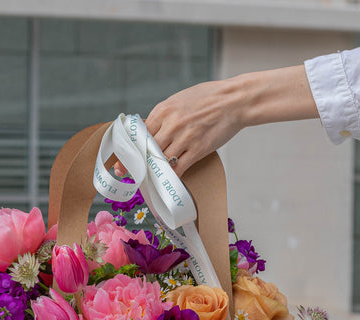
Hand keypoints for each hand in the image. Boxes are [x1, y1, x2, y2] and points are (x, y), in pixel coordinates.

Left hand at [114, 79, 243, 177]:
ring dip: (155, 172)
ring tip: (151, 178)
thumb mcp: (179, 100)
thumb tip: (150, 132)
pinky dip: (172, 177)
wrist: (235, 99)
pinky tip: (168, 181)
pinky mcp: (198, 150)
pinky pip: (179, 169)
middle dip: (139, 164)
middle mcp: (171, 124)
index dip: (131, 150)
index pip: (139, 134)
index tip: (123, 161)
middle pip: (147, 150)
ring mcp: (184, 138)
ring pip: (161, 161)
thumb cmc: (209, 98)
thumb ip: (164, 116)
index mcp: (163, 110)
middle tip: (133, 174)